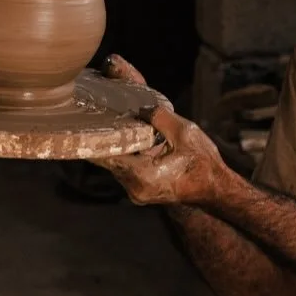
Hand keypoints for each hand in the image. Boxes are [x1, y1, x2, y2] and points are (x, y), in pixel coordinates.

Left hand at [94, 55, 231, 206]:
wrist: (215, 189)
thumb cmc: (204, 165)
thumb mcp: (186, 133)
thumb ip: (160, 117)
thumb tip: (140, 105)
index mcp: (143, 176)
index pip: (105, 156)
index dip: (92, 137)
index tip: (80, 120)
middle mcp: (133, 187)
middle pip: (107, 158)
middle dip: (102, 134)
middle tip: (90, 110)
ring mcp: (134, 190)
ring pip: (115, 161)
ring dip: (113, 141)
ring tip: (102, 117)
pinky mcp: (138, 187)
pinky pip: (124, 165)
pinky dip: (123, 149)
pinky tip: (120, 131)